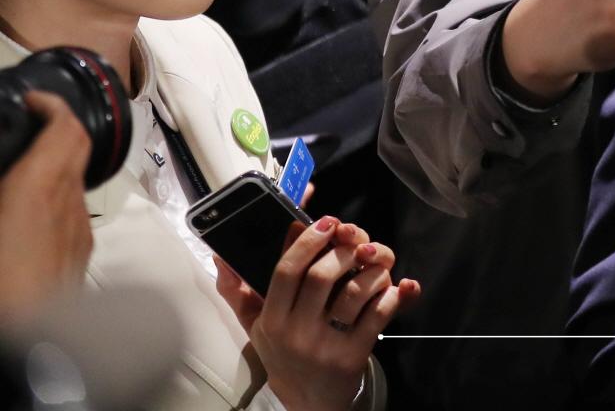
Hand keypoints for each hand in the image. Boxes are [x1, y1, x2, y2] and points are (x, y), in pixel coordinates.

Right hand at [0, 91, 92, 324]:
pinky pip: (73, 216)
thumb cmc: (4, 283)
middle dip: (57, 131)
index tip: (34, 101)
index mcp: (40, 188)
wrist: (29, 345)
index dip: (53, 106)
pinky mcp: (79, 258)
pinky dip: (55, 202)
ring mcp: (79, 232)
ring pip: (76, 184)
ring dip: (55, 169)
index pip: (65, 129)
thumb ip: (8, 187)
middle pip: (78, 150)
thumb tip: (12, 184)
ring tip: (20, 174)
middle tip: (29, 128)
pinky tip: (26, 219)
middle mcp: (69, 204)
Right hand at [217, 216, 420, 410]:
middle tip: (357, 241)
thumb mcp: (257, 326)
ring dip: (372, 271)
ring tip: (377, 264)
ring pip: (354, 293)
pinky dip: (391, 295)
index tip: (327, 222)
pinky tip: (393, 288)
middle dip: (344, 250)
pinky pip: (378, 315)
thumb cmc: (284, 354)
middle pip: (322, 276)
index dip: (308, 241)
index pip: (286, 271)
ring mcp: (326, 345)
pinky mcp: (353, 356)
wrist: (309, 402)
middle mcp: (296, 332)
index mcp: (272, 320)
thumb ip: (239, 292)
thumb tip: (220, 257)